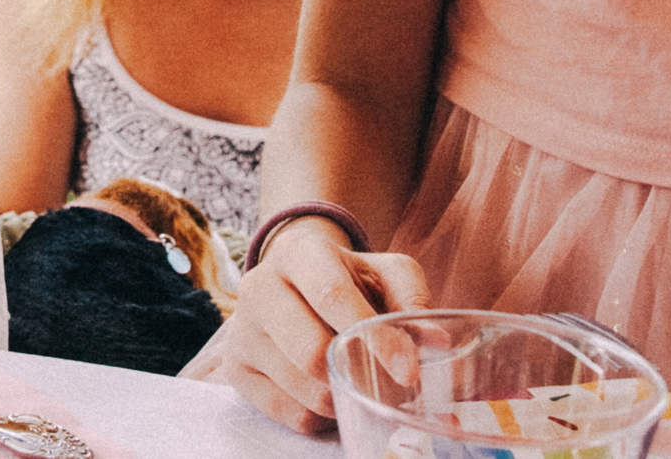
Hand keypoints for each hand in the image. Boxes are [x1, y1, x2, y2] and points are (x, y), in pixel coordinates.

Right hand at [181, 216, 431, 432]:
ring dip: (344, 400)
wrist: (296, 281)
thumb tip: (436, 342)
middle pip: (310, 351)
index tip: (409, 372)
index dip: (374, 338)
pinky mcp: (234, 369)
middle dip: (358, 377)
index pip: (333, 297)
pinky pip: (287, 414)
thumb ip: (412, 300)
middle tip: (388, 386)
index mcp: (300, 252)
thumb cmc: (348, 278)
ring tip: (362, 387)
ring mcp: (241, 331)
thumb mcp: (385, 273)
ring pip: (300, 389)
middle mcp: (259, 286)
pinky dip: (322, 417)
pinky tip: (334, 396)